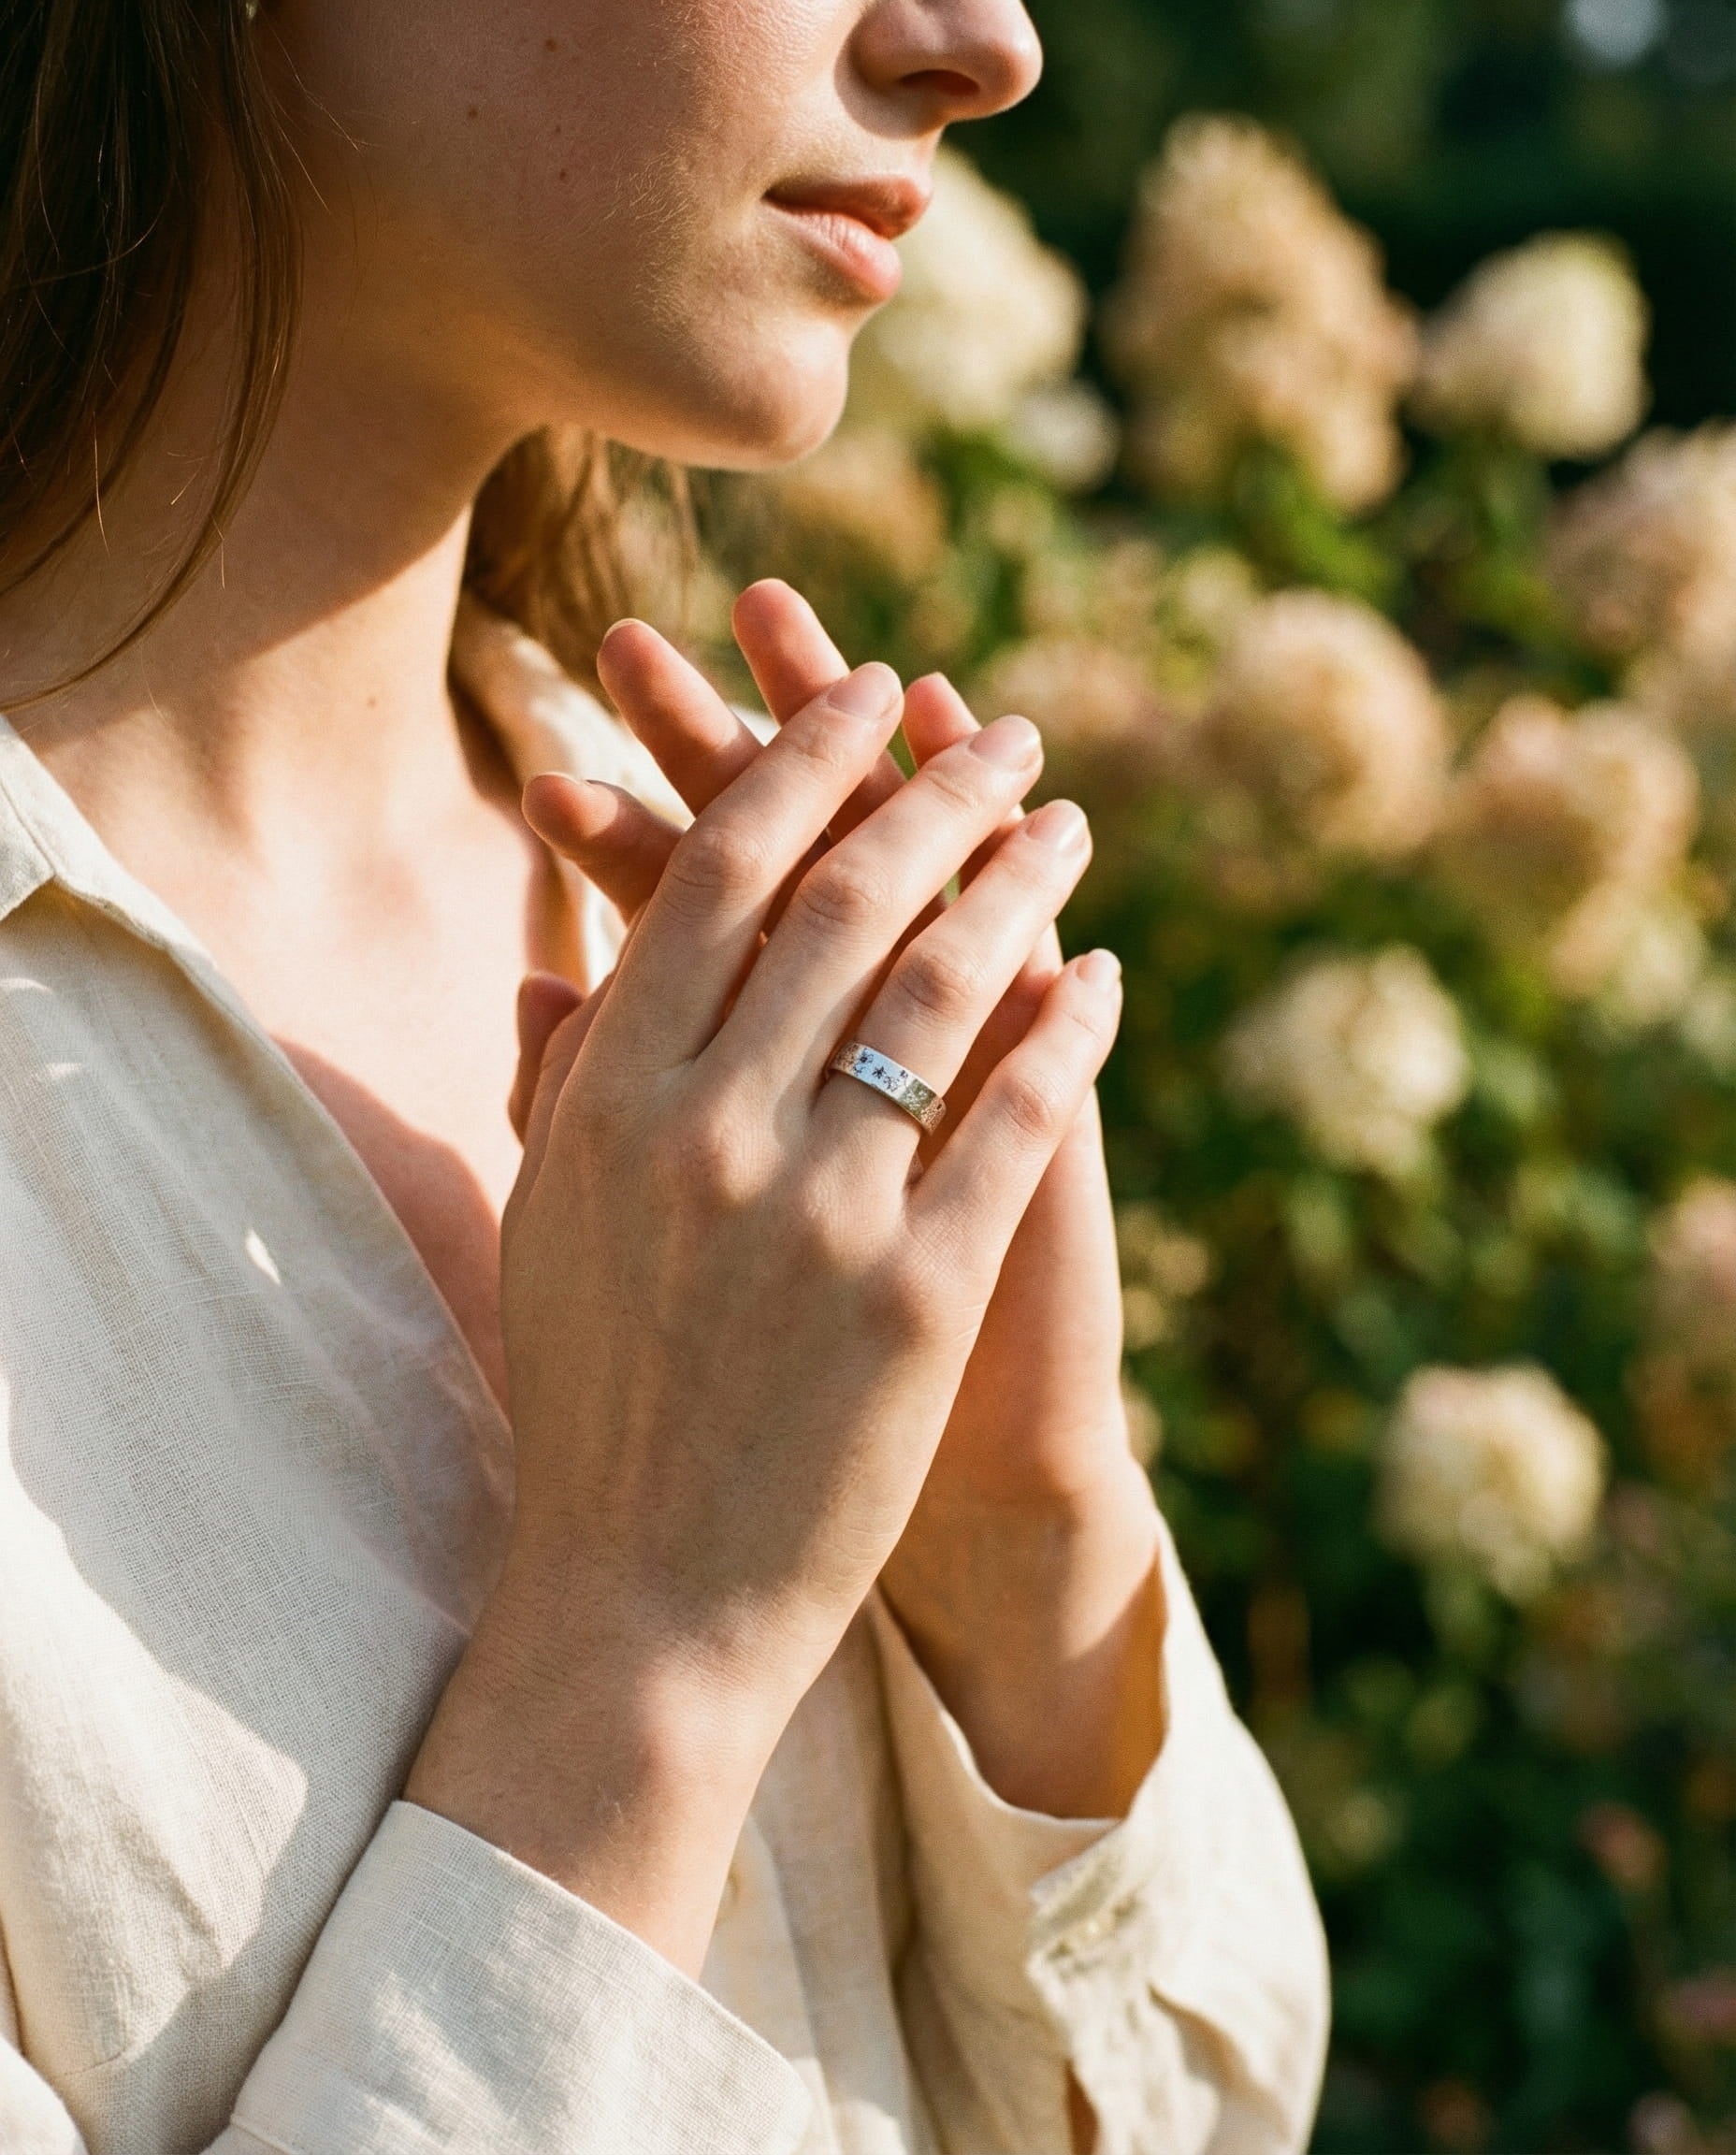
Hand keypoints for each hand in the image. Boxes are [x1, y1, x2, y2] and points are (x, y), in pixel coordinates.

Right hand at [409, 632, 1116, 1972]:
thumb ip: (567, 1084)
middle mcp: (713, 1128)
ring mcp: (822, 1207)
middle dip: (934, 787)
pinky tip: (1103, 971)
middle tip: (1000, 729)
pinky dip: (1071, 1030)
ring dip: (1020, 881)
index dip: (805, 761)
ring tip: (1067, 822)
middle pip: (846, 899)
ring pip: (945, 987)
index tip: (868, 695)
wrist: (648, 1599)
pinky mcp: (921, 1289)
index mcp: (614, 1094)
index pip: (722, 871)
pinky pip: (1019, 1117)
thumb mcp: (551, 1228)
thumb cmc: (592, 1402)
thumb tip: (562, 964)